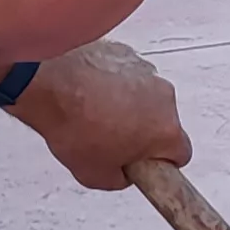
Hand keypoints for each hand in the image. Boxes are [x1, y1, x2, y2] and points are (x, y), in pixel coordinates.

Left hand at [5, 41, 188, 190]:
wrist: (49, 84)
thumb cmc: (74, 127)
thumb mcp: (97, 176)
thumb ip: (122, 177)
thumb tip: (125, 170)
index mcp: (166, 130)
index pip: (180, 154)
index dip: (160, 163)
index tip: (143, 163)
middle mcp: (164, 96)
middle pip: (162, 122)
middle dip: (141, 132)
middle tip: (109, 140)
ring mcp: (145, 70)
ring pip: (143, 96)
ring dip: (126, 106)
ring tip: (92, 114)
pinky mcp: (125, 53)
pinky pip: (124, 75)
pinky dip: (111, 84)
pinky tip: (86, 92)